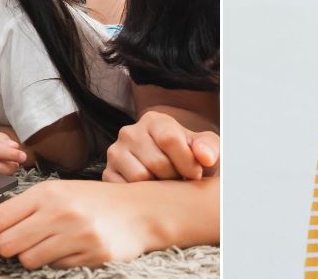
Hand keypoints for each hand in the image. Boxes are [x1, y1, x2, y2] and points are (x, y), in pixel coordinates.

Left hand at [0, 180, 150, 267]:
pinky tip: (75, 248)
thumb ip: (27, 209)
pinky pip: (55, 268)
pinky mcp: (90, 255)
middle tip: (27, 241)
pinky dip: (58, 262)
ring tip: (56, 242)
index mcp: (47, 192)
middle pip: (7, 245)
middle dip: (9, 249)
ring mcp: (75, 235)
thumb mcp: (60, 193)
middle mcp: (59, 212)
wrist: (142, 209)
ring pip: (28, 261)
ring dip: (35, 256)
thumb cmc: (95, 201)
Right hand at [102, 110, 218, 182]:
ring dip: (159, 188)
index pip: (169, 139)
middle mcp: (129, 132)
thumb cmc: (190, 158)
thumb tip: (205, 157)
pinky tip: (152, 192)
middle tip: (181, 181)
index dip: (187, 161)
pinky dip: (141, 196)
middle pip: (156, 162)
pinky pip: (125, 191)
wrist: (172, 171)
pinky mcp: (107, 174)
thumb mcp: (206, 148)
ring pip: (140, 178)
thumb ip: (210, 147)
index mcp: (154, 121)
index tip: (197, 174)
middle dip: (174, 177)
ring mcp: (115, 153)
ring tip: (167, 186)